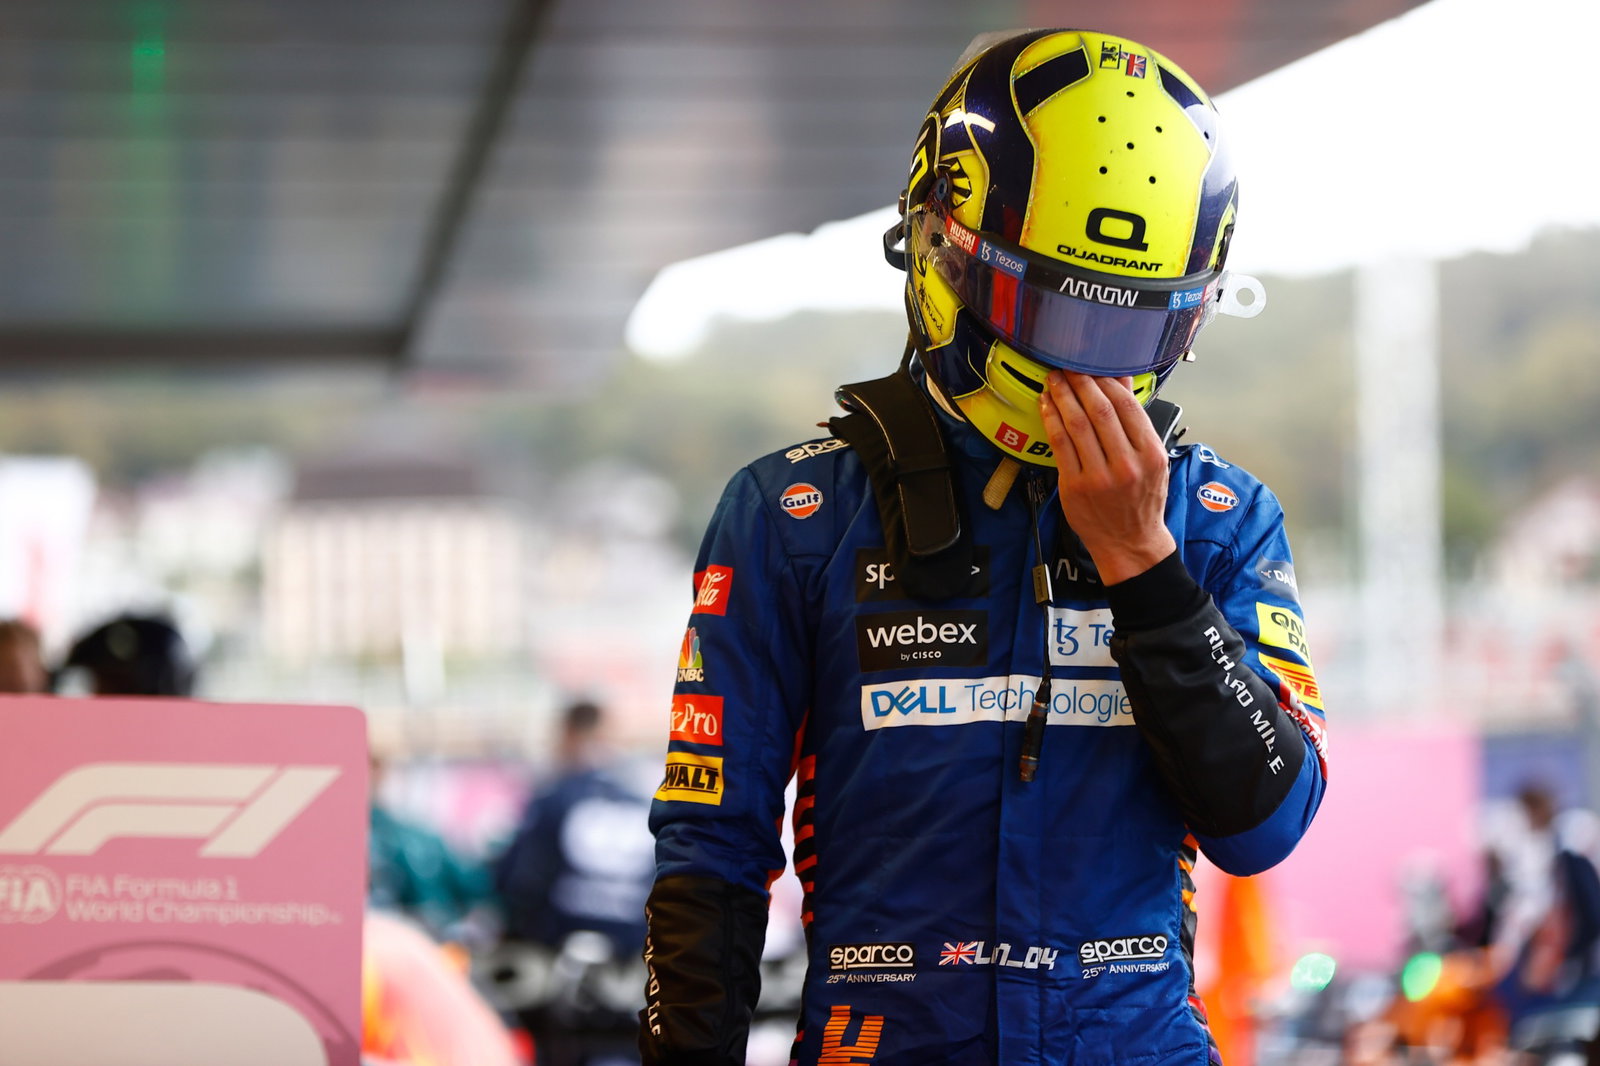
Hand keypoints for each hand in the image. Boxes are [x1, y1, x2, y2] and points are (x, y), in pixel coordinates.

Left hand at [1038, 371, 1175, 584]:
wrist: (1130, 543)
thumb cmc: (1142, 500)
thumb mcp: (1152, 460)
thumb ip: (1136, 422)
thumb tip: (1122, 380)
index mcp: (1151, 454)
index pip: (1128, 407)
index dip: (1106, 382)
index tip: (1093, 367)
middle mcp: (1127, 465)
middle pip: (1100, 412)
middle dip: (1081, 383)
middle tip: (1068, 367)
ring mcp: (1100, 477)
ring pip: (1077, 425)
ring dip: (1062, 397)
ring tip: (1054, 380)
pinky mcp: (1075, 487)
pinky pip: (1060, 445)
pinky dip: (1051, 420)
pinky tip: (1047, 405)